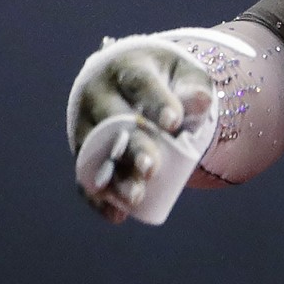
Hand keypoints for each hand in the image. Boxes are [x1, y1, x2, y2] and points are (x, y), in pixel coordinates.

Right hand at [71, 45, 212, 222]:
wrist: (128, 80)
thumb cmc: (165, 78)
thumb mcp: (184, 73)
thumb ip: (194, 88)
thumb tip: (200, 103)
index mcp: (127, 68)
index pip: (140, 83)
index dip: (156, 102)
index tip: (173, 123)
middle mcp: (99, 94)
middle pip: (113, 121)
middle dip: (133, 146)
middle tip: (151, 168)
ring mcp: (86, 123)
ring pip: (96, 152)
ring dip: (115, 177)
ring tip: (136, 198)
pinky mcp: (83, 150)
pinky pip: (86, 175)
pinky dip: (99, 197)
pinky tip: (115, 215)